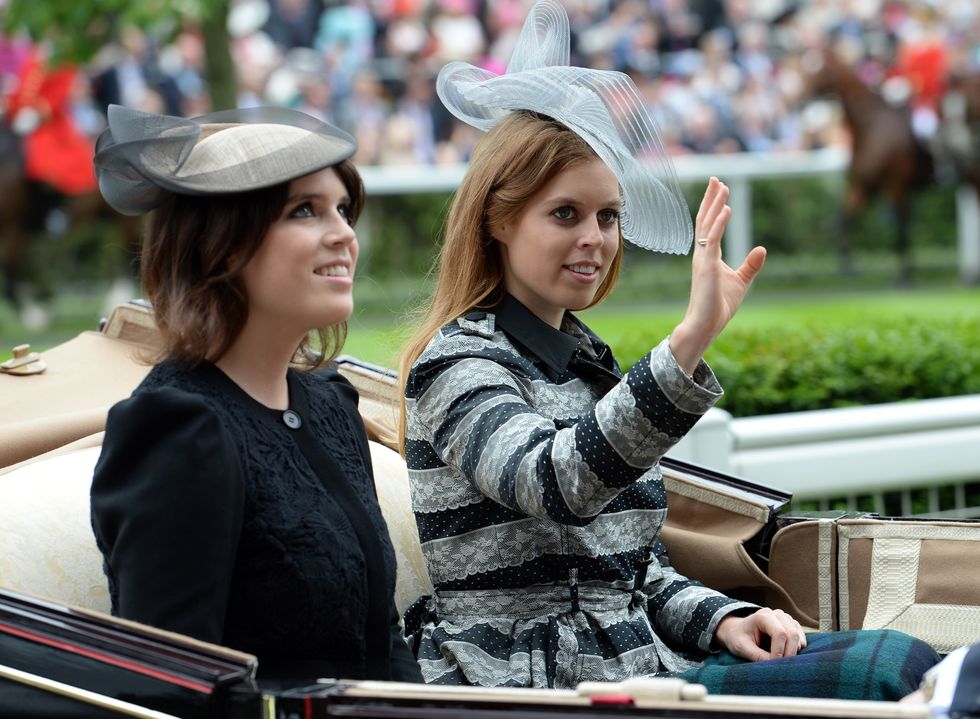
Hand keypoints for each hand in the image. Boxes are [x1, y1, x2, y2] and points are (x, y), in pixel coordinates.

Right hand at [669, 177, 766, 374]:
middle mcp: (702, 253)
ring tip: (722, 186)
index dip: (714, 206)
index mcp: (708, 255)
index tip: (719, 188)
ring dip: (715, 205)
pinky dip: (719, 223)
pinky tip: (727, 209)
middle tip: (716, 178)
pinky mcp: (706, 266)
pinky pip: (712, 240)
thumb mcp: (741, 281)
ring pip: (707, 225)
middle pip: (705, 219)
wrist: (706, 324)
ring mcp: (703, 259)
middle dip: (712, 198)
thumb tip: (762, 248)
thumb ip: (750, 265)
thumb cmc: (719, 306)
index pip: (709, 225)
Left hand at [713, 608, 806, 661]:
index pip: (780, 633)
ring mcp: (784, 618)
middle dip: (789, 653)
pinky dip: (798, 647)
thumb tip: (775, 665)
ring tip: (782, 661)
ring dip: (794, 651)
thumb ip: (757, 656)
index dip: (779, 651)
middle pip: (792, 634)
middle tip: (780, 667)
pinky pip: (800, 636)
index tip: (773, 664)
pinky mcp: (790, 625)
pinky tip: (788, 654)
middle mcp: (776, 614)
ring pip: (798, 635)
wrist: (737, 630)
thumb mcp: (742, 647)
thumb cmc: (737, 638)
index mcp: (762, 616)